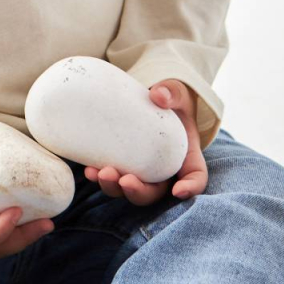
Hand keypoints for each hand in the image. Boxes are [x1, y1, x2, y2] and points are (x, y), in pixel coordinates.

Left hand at [83, 79, 207, 204]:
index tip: (178, 191)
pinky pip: (112, 177)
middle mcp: (164, 169)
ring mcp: (141, 170)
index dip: (190, 188)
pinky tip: (88, 170)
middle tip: (125, 181)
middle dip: (139, 192)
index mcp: (185, 155)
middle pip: (156, 192)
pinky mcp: (122, 164)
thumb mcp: (176, 92)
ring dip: (115, 187)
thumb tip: (158, 95)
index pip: (195, 177)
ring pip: (130, 189)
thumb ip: (172, 92)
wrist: (148, 97)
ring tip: (100, 174)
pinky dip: (99, 177)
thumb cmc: (169, 97)